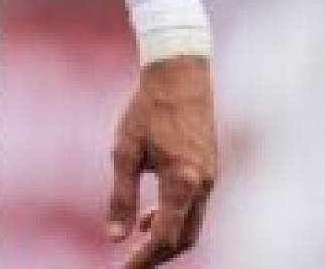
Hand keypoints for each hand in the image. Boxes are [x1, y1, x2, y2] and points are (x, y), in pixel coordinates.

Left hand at [105, 54, 216, 266]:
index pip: (164, 237)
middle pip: (185, 238)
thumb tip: (113, 237)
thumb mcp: (125, 152)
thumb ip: (121, 197)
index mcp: (182, 181)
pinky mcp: (209, 168)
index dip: (144, 260)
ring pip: (193, 223)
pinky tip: (151, 214)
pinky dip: (175, 217)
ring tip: (138, 243)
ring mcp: (210, 176)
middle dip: (158, 255)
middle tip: (131, 264)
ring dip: (167, 237)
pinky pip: (195, 205)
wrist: (180, 74)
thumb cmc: (148, 109)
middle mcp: (202, 183)